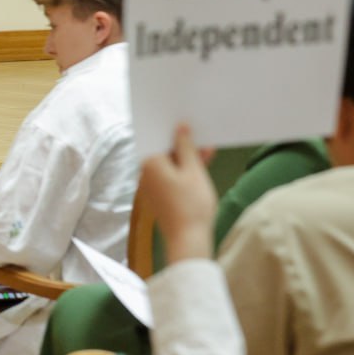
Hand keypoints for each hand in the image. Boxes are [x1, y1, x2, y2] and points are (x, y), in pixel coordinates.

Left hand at [140, 124, 216, 263]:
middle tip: (199, 128)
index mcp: (149, 162)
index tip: (181, 114)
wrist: (188, 239)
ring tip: (208, 148)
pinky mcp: (159, 196)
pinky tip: (202, 163)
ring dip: (186, 156)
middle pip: (163, 149)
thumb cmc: (192, 204)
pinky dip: (183, 169)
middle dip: (182, 141)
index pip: (157, 136)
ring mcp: (151, 185)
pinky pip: (170, 175)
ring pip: (169, 163)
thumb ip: (186, 147)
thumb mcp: (193, 170)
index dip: (170, 126)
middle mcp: (144, 173)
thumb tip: (180, 128)